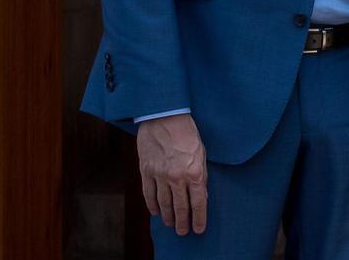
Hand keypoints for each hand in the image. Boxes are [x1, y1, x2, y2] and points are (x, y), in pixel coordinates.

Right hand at [136, 113, 208, 235]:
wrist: (164, 116)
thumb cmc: (187, 132)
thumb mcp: (202, 153)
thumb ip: (201, 175)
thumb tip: (201, 194)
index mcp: (194, 172)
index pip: (198, 203)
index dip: (199, 218)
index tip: (199, 228)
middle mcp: (177, 177)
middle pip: (180, 207)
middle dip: (183, 222)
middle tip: (183, 232)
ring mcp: (160, 175)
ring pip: (164, 203)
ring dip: (168, 217)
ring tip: (171, 225)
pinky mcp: (146, 171)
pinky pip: (149, 193)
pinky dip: (152, 205)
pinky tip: (156, 212)